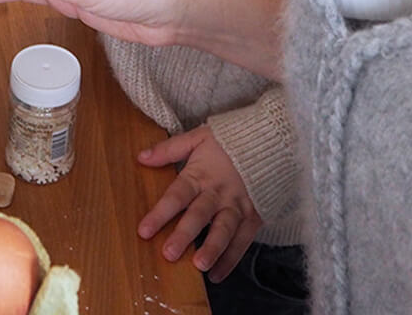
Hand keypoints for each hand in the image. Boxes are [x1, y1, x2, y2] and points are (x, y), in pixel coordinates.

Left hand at [137, 125, 261, 282]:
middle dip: (185, 234)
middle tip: (169, 254)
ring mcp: (238, 205)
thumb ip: (170, 149)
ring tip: (199, 265)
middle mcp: (218, 192)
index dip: (161, 212)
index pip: (178, 194)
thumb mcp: (199, 137)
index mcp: (201, 174)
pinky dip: (231, 259)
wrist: (270, 140)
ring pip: (224, 229)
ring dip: (212, 248)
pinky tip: (217, 275)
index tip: (143, 230)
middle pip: (200, 214)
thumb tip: (141, 157)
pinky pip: (243, 240)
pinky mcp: (254, 216)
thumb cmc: (229, 141)